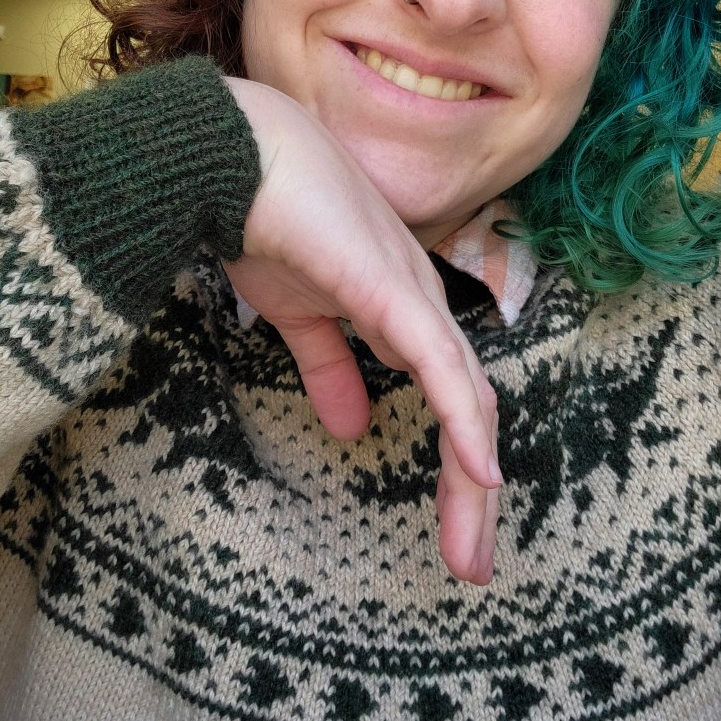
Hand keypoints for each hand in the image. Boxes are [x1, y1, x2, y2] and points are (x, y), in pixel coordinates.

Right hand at [224, 78, 501, 583]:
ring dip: (474, 481)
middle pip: (470, 406)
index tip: (451, 525)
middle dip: (472, 490)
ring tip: (472, 553)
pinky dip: (463, 423)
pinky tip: (482, 476)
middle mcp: (423, 305)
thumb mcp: (300, 316)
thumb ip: (330, 366)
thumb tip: (351, 428)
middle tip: (469, 562)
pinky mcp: (393, 292)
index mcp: (403, 309)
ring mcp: (413, 295)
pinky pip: (440, 367)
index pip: (450, 394)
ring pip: (468, 398)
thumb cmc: (269, 223)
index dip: (456, 459)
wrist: (238, 158)